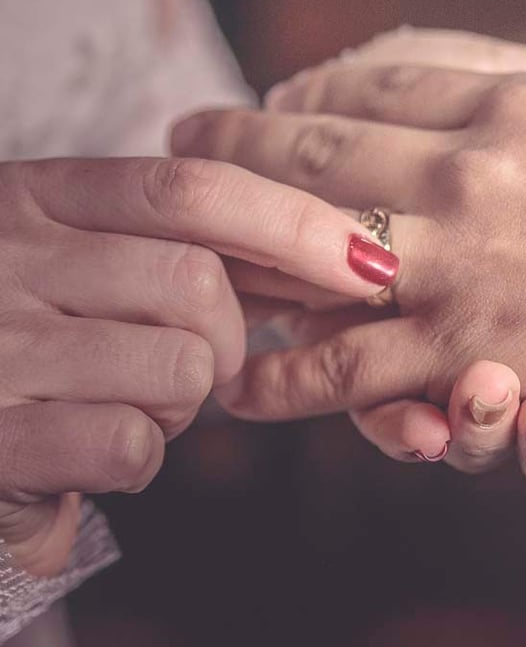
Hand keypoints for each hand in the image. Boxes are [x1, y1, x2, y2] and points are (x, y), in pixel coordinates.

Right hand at [0, 156, 395, 574]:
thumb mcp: (73, 255)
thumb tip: (321, 249)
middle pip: (196, 282)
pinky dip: (136, 456)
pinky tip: (88, 449)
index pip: (190, 190)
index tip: (367, 260)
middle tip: (191, 360)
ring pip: (179, 368)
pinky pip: (132, 444)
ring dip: (181, 402)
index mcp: (34, 196)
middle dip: (227, 336)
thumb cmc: (18, 327)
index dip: (293, 223)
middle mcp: (7, 256)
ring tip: (124, 401)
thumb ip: (172, 242)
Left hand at [173, 39, 525, 484]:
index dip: (307, 91)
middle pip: (316, 152)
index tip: (268, 98)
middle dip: (236, 145)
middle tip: (186, 139)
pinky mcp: (464, 356)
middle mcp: (470, 177)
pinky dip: (287, 377)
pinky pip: (348, 369)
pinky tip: (242, 377)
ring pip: (310, 254)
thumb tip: (444, 98)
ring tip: (190, 250)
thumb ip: (522, 100)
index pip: (372, 87)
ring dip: (239, 251)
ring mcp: (459, 269)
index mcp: (511, 107)